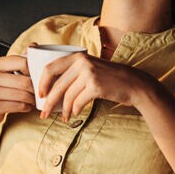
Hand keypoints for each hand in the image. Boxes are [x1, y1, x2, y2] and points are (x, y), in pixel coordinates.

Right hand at [0, 54, 35, 127]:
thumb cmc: (1, 89)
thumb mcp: (8, 71)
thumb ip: (20, 59)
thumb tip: (33, 45)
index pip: (23, 62)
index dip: (34, 71)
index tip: (37, 77)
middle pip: (25, 82)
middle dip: (35, 89)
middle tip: (39, 92)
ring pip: (24, 95)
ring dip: (32, 99)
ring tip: (34, 99)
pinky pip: (20, 106)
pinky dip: (27, 107)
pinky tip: (27, 106)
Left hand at [37, 53, 157, 119]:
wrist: (134, 84)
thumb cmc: (110, 78)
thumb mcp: (91, 67)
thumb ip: (73, 71)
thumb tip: (51, 87)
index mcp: (77, 56)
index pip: (50, 67)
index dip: (42, 82)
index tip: (40, 94)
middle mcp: (82, 62)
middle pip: (57, 85)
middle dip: (48, 102)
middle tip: (43, 113)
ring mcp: (89, 73)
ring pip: (67, 96)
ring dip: (64, 110)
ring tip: (64, 117)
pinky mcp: (96, 86)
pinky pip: (78, 102)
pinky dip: (75, 110)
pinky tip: (74, 114)